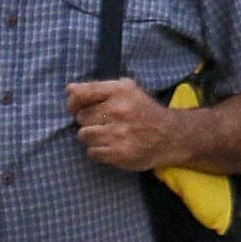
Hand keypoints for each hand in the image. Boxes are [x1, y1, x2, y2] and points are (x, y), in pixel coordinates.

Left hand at [64, 78, 178, 172]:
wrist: (171, 136)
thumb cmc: (144, 111)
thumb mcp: (127, 90)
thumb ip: (98, 88)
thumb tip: (69, 89)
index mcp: (120, 91)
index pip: (82, 94)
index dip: (73, 102)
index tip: (76, 107)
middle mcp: (118, 110)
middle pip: (81, 117)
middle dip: (87, 120)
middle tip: (101, 122)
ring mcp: (118, 133)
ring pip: (84, 135)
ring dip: (91, 136)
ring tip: (105, 135)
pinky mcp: (119, 154)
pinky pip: (92, 152)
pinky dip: (98, 151)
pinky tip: (110, 146)